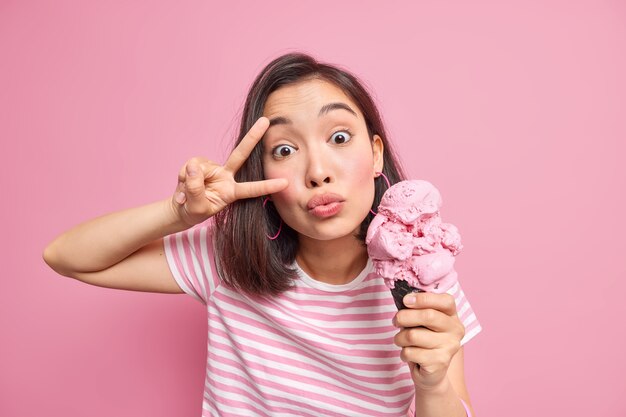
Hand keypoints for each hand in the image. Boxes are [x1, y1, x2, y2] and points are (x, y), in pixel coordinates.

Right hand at [171, 117, 287, 225]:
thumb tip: (193, 166)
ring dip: (188, 181)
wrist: (182, 208)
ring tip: (185, 196)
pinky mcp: (200, 164)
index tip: (286, 182)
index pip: (252, 189)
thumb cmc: (194, 211)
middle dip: (253, 137)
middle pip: (240, 154)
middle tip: (265, 121)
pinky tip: (182, 188)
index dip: (267, 186)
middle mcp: (226, 176)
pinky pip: (189, 166)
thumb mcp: (196, 207)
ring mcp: (213, 168)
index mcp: (232, 192)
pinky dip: (183, 177)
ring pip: (199, 166)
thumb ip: (195, 189)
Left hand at [392, 292, 464, 390]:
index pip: (446, 301)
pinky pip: (411, 352)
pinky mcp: (440, 363)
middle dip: (404, 317)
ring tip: (401, 341)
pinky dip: (403, 353)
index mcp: (453, 316)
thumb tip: (405, 300)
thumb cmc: (423, 341)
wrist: (432, 373)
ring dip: (399, 338)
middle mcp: (455, 331)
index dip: (424, 298)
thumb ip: (418, 309)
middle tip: (395, 321)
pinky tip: (409, 355)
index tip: (405, 300)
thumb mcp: (423, 322)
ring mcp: (449, 347)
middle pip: (428, 316)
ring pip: (413, 335)